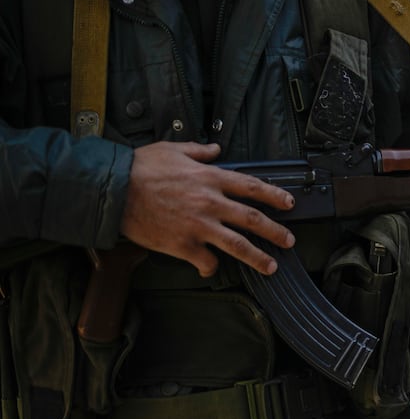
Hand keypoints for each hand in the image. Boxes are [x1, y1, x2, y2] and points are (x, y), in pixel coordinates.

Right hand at [121, 142, 296, 276]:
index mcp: (209, 178)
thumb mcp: (171, 149)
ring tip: (271, 266)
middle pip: (253, 220)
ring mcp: (199, 226)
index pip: (252, 187)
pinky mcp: (183, 245)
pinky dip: (210, 267)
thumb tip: (215, 149)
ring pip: (238, 246)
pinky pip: (206, 261)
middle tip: (289, 240)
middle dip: (276, 232)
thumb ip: (197, 150)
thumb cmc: (138, 168)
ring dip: (258, 258)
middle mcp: (210, 203)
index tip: (290, 203)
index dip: (275, 196)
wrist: (112, 189)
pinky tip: (210, 269)